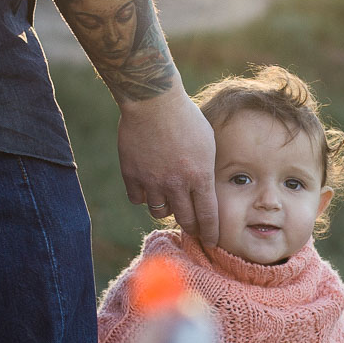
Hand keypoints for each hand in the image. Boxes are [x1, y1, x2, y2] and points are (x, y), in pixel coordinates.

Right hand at [117, 87, 218, 244]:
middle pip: (184, 219)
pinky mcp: (131, 175)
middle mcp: (176, 184)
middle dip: (191, 226)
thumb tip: (205, 190)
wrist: (153, 101)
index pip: (208, 216)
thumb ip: (206, 169)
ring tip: (169, 199)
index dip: (210, 232)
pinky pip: (138, 199)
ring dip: (166, 208)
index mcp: (200, 176)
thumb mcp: (208, 141)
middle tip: (193, 227)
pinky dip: (144, 196)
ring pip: (159, 212)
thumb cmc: (185, 117)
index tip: (211, 240)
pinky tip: (148, 186)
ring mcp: (152, 181)